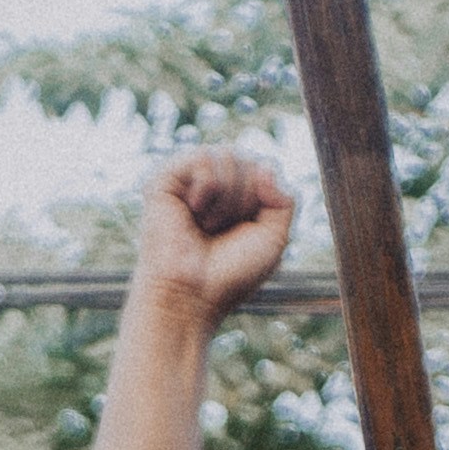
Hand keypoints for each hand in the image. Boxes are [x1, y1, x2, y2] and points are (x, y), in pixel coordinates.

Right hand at [128, 147, 297, 324]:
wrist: (192, 295)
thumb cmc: (230, 275)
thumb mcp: (274, 238)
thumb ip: (284, 200)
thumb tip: (264, 167)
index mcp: (234, 199)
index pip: (264, 168)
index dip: (265, 196)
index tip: (246, 229)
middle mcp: (210, 187)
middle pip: (249, 159)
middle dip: (246, 197)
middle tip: (222, 229)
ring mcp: (186, 182)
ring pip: (228, 154)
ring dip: (228, 196)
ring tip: (207, 224)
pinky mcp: (164, 181)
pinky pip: (203, 156)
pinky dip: (208, 186)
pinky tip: (194, 211)